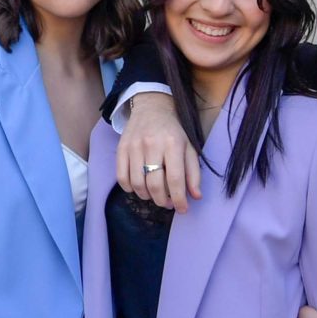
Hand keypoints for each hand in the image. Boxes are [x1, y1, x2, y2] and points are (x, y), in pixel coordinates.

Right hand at [116, 93, 199, 212]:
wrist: (152, 107)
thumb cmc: (174, 131)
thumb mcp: (189, 147)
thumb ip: (193, 172)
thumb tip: (196, 196)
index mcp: (173, 144)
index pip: (175, 179)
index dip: (179, 199)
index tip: (182, 209)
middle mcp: (152, 145)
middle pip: (154, 184)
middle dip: (162, 201)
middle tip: (167, 203)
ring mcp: (134, 146)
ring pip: (137, 183)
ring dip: (147, 196)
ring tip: (154, 195)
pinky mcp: (121, 148)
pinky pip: (121, 177)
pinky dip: (130, 188)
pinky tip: (138, 188)